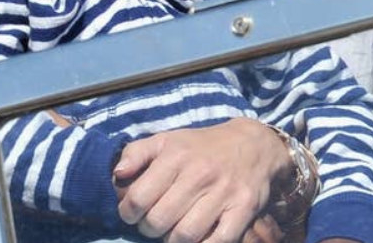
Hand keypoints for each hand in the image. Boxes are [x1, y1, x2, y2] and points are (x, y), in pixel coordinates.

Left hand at [114, 118, 291, 242]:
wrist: (255, 144)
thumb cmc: (202, 147)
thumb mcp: (168, 140)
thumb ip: (136, 153)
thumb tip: (117, 175)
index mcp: (177, 156)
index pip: (138, 198)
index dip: (128, 212)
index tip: (135, 212)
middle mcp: (200, 174)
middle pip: (158, 222)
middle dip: (149, 229)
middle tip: (155, 223)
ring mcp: (224, 192)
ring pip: (184, 236)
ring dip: (173, 240)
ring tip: (174, 230)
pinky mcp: (244, 208)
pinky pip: (217, 242)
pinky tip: (198, 237)